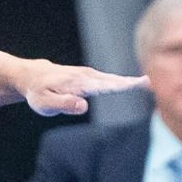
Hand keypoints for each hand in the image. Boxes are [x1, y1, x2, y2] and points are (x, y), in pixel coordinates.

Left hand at [22, 64, 147, 116]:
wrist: (31, 76)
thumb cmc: (37, 93)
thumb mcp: (45, 103)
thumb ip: (64, 104)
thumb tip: (84, 105)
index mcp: (78, 84)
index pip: (103, 86)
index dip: (121, 86)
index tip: (137, 84)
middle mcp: (86, 77)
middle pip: (112, 81)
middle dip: (131, 82)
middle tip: (150, 83)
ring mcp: (88, 75)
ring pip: (112, 79)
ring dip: (130, 81)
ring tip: (148, 83)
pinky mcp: (88, 76)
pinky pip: (108, 79)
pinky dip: (122, 81)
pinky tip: (134, 83)